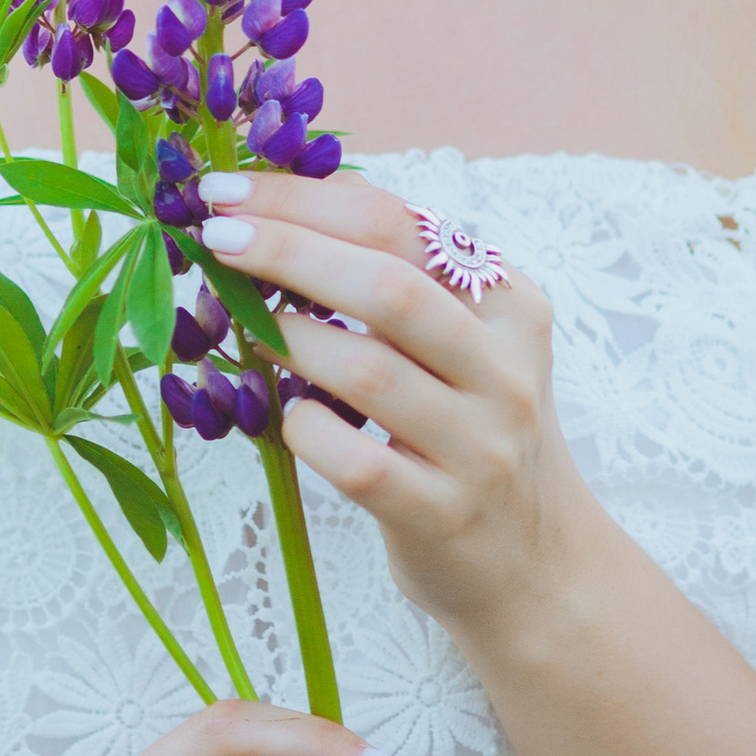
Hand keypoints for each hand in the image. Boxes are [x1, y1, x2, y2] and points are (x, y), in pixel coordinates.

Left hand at [197, 173, 605, 641]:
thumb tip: (286, 205)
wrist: (539, 566)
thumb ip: (401, 279)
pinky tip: (286, 415)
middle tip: (216, 236)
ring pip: (370, 371)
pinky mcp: (442, 516)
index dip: (305, 200)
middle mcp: (504, 370)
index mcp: (508, 306)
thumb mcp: (469, 347)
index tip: (228, 189)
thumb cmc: (475, 434)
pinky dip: (304, 428)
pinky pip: (356, 461)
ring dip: (289, 338)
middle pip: (388, 288)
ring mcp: (478, 447)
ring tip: (241, 323)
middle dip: (289, 250)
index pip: (401, 226)